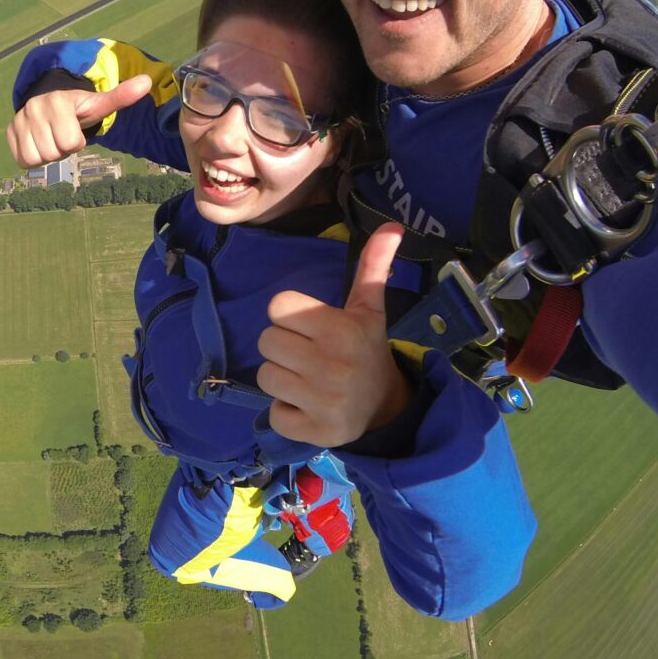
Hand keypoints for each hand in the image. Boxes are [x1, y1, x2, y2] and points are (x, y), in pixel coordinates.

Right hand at [5, 75, 152, 168]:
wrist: (48, 98)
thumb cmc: (78, 106)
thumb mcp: (99, 103)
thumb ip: (121, 96)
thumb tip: (147, 82)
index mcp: (58, 102)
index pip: (71, 143)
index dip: (77, 142)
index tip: (75, 128)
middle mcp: (33, 109)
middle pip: (53, 153)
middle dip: (62, 149)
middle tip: (63, 134)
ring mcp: (19, 121)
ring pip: (37, 159)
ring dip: (48, 154)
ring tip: (52, 138)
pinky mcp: (9, 132)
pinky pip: (22, 160)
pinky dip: (33, 158)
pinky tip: (40, 142)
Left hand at [257, 223, 411, 447]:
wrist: (386, 407)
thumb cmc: (366, 349)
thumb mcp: (369, 309)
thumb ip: (372, 267)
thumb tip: (392, 226)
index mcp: (341, 329)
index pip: (278, 307)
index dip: (290, 316)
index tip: (312, 327)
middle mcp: (331, 365)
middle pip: (266, 341)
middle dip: (284, 347)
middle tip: (310, 354)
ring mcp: (323, 401)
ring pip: (265, 376)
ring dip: (282, 379)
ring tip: (309, 380)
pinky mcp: (315, 432)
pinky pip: (273, 414)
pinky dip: (287, 412)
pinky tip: (309, 406)